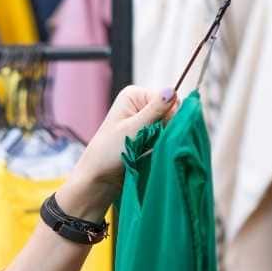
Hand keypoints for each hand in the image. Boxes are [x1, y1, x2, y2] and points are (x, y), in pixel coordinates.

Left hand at [56, 86, 179, 220]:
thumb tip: (173, 91)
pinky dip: (160, 147)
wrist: (98, 179)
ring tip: (145, 151)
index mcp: (134, 95)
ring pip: (168, 127)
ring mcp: (144, 121)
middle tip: (149, 143)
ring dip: (162, 140)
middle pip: (170, 112)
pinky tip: (148, 155)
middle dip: (165, 128)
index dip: (169, 115)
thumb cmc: (108, 153)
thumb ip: (155, 110)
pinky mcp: (147, 137)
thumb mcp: (133, 129)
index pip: (168, 98)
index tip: (158, 132)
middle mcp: (140, 104)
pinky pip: (163, 138)